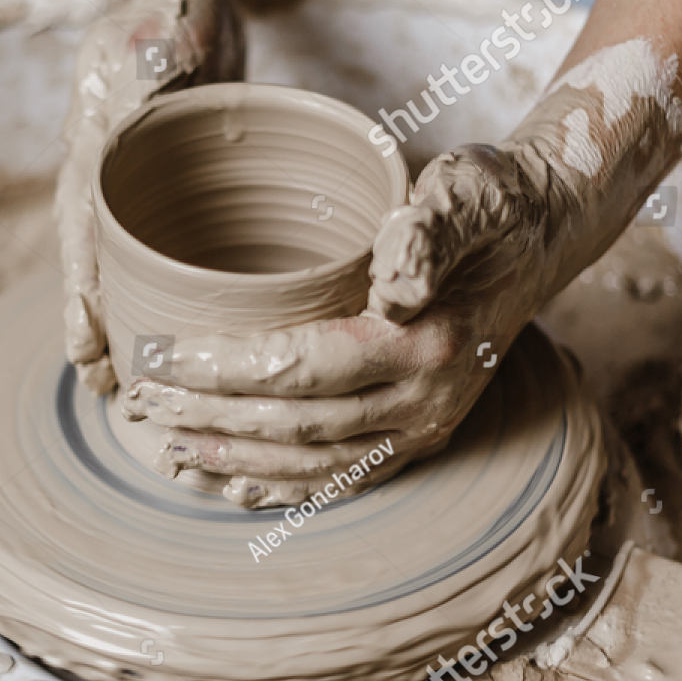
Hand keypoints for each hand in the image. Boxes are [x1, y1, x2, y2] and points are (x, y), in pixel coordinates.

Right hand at [56, 0, 242, 393]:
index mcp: (92, 153)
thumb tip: (146, 94)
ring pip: (121, 273)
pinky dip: (162, 300)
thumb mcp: (158, 31)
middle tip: (107, 387)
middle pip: (94, 269)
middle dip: (96, 330)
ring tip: (129, 385)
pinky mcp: (167, 201)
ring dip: (123, 327)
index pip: (82, 235)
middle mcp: (105, 184)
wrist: (188, 0)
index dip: (83, 295)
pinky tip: (184, 337)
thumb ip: (150, 65)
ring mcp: (135, 196)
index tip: (86, 345)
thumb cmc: (168, 12)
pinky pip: (159, 260)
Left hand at [119, 141, 554, 507]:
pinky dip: (272, 487)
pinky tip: (219, 483)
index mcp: (427, 342)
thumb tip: (393, 280)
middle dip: (208, 417)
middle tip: (139, 398)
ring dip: (230, 461)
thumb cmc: (492, 206)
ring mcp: (420, 430)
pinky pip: (335, 481)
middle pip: (295, 426)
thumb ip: (429, 232)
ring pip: (310, 466)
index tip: (160, 354)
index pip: (305, 366)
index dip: (225, 367)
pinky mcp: (412, 440)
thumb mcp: (468, 192)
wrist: (541, 238)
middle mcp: (425, 403)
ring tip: (162, 448)